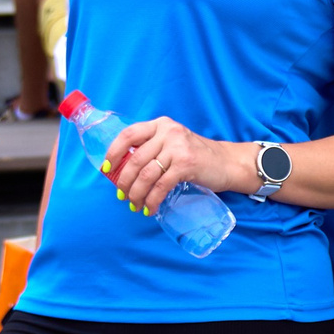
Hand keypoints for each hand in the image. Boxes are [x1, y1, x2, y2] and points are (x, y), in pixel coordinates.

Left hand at [102, 116, 227, 213]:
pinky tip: (150, 208)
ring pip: (146, 175)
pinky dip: (152, 200)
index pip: (128, 135)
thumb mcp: (172, 144)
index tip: (106, 169)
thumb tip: (122, 171)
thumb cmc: (196, 156)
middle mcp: (168, 132)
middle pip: (135, 160)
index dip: (113, 153)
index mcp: (160, 124)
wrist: (227, 163)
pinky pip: (161, 186)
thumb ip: (151, 149)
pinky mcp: (186, 164)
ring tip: (135, 205)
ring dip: (137, 195)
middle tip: (122, 196)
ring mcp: (178, 147)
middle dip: (124, 183)